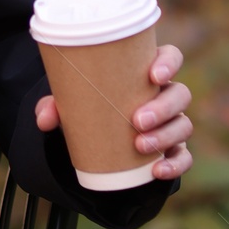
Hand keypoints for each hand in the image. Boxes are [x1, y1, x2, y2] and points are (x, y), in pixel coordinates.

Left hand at [34, 43, 193, 181]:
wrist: (99, 141)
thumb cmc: (92, 108)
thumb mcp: (73, 104)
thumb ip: (56, 106)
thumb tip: (44, 118)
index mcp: (146, 73)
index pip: (171, 57)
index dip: (169, 63)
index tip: (153, 74)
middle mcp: (165, 96)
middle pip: (180, 94)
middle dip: (163, 107)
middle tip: (136, 120)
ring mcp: (173, 123)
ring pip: (184, 125)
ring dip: (166, 135)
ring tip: (140, 145)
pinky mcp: (173, 150)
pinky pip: (184, 157)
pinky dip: (175, 165)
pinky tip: (158, 170)